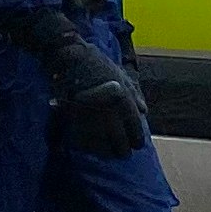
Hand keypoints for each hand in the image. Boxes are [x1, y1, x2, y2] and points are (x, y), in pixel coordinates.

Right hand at [42, 35, 150, 158]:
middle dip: (123, 150)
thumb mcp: (120, 75)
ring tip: (109, 153)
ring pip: (104, 149)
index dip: (137, 141)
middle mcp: (110, 115)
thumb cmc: (95, 64)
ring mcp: (91, 120)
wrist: (67, 58)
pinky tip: (93, 147)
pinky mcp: (73, 122)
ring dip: (108, 153)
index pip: (136, 132)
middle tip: (122, 151)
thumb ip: (134, 95)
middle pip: (122, 146)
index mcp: (124, 104)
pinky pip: (85, 144)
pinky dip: (91, 148)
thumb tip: (144, 112)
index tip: (135, 144)